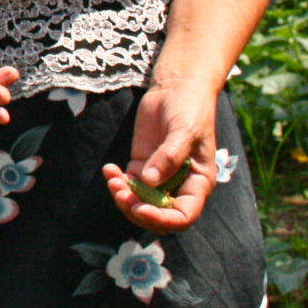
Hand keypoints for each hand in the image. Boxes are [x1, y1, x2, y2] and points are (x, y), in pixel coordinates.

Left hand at [101, 83, 217, 231]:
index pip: (183, 215)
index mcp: (198, 183)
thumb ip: (169, 156)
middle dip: (137, 210)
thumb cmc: (190, 108)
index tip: (141, 208)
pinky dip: (117, 180)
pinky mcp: (142, 164)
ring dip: (124, 197)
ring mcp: (159, 176)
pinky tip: (109, 169)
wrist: (176, 88)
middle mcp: (179, 185)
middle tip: (120, 194)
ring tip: (112, 179)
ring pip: (140, 201)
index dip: (163, 219)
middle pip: (158, 214)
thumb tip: (149, 181)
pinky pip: (128, 182)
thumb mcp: (185, 130)